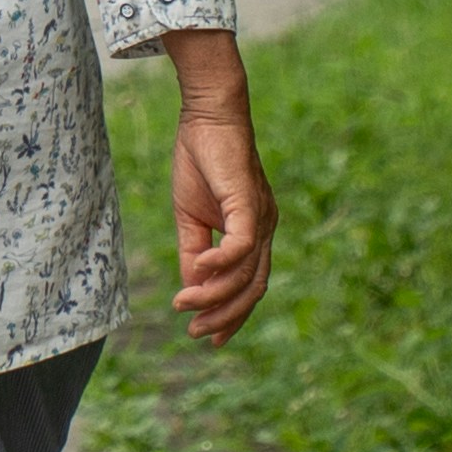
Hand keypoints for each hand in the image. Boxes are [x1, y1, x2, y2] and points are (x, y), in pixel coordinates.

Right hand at [171, 75, 273, 345]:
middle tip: (196, 334)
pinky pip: (241, 247)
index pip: (251, 286)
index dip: (232, 315)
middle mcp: (267, 229)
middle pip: (253, 289)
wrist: (207, 114)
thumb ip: (194, 252)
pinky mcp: (250, 204)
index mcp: (256, 232)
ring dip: (214, 296)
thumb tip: (191, 289)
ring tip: (184, 305)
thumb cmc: (200, 159)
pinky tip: (197, 275)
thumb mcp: (191, 216)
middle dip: (226, 317)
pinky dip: (219, 267)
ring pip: (246, 274)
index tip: (209, 337)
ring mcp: (262, 218)